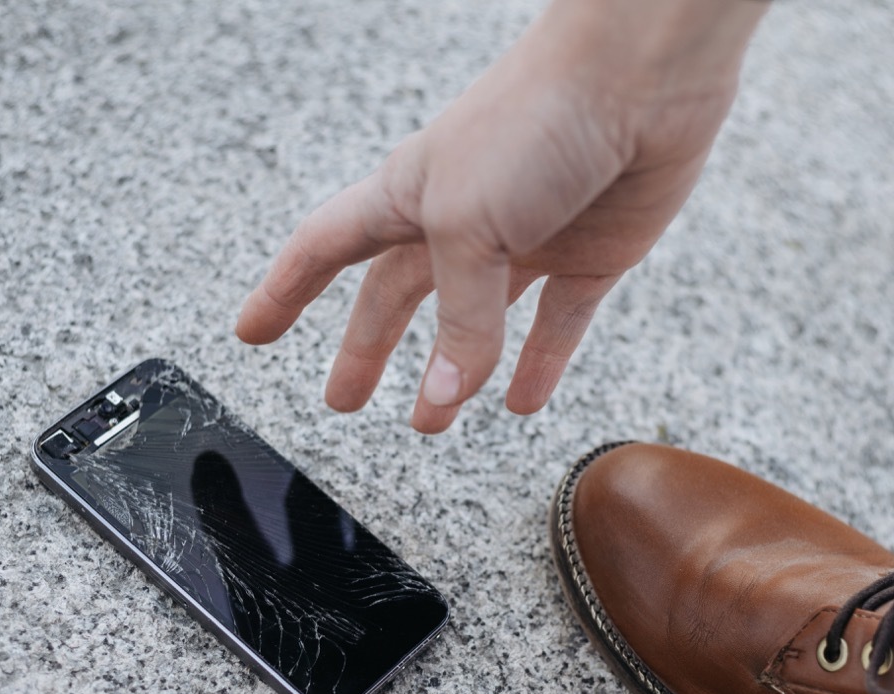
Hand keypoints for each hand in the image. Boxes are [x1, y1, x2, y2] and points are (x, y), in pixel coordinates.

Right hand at [237, 0, 767, 432]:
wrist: (643, 72)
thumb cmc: (534, 121)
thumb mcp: (470, 226)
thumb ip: (459, 318)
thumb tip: (447, 394)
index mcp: (407, 197)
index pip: (323, 250)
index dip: (282, 293)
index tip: (250, 334)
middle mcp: (460, 221)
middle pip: (394, 298)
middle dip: (365, 350)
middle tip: (343, 399)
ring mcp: (525, 240)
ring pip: (474, 323)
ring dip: (450, 374)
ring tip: (432, 420)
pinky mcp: (587, 255)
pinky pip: (555, 323)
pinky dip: (539, 366)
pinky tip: (521, 403)